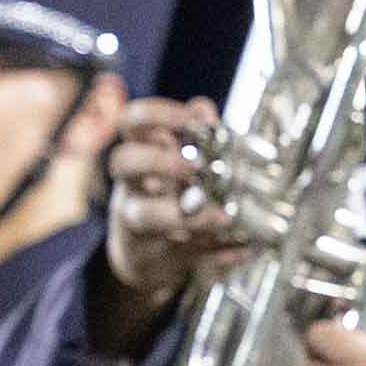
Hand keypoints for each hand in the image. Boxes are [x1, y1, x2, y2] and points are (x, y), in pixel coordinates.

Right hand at [95, 100, 241, 310]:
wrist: (142, 257)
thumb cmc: (162, 197)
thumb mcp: (172, 160)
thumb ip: (191, 132)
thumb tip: (203, 108)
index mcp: (139, 154)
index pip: (131, 121)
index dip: (157, 114)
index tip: (190, 119)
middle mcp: (131, 186)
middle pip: (122, 161)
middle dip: (159, 161)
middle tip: (195, 167)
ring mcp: (138, 221)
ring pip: (143, 215)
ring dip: (186, 216)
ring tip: (222, 217)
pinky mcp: (153, 255)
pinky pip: (181, 254)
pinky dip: (217, 253)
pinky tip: (243, 247)